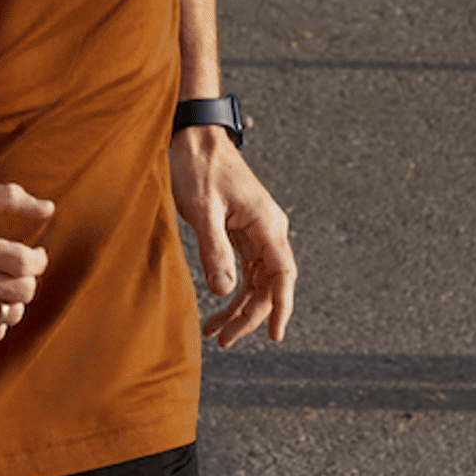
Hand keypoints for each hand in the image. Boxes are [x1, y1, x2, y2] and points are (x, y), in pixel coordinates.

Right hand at [0, 182, 53, 341]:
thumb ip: (10, 198)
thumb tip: (50, 209)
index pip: (23, 262)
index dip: (39, 261)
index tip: (35, 255)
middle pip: (21, 291)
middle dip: (29, 281)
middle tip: (20, 273)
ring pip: (9, 314)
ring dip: (15, 301)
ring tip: (6, 288)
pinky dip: (0, 321)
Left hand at [170, 129, 295, 348]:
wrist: (194, 136)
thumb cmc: (197, 166)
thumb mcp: (202, 210)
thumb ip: (215, 251)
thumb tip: (225, 291)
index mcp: (266, 223)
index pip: (282, 275)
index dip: (280, 308)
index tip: (274, 336)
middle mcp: (268, 229)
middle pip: (269, 284)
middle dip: (249, 316)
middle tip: (223, 340)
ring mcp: (257, 230)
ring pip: (257, 280)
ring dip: (239, 307)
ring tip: (215, 332)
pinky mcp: (242, 230)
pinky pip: (245, 268)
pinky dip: (233, 289)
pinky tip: (218, 304)